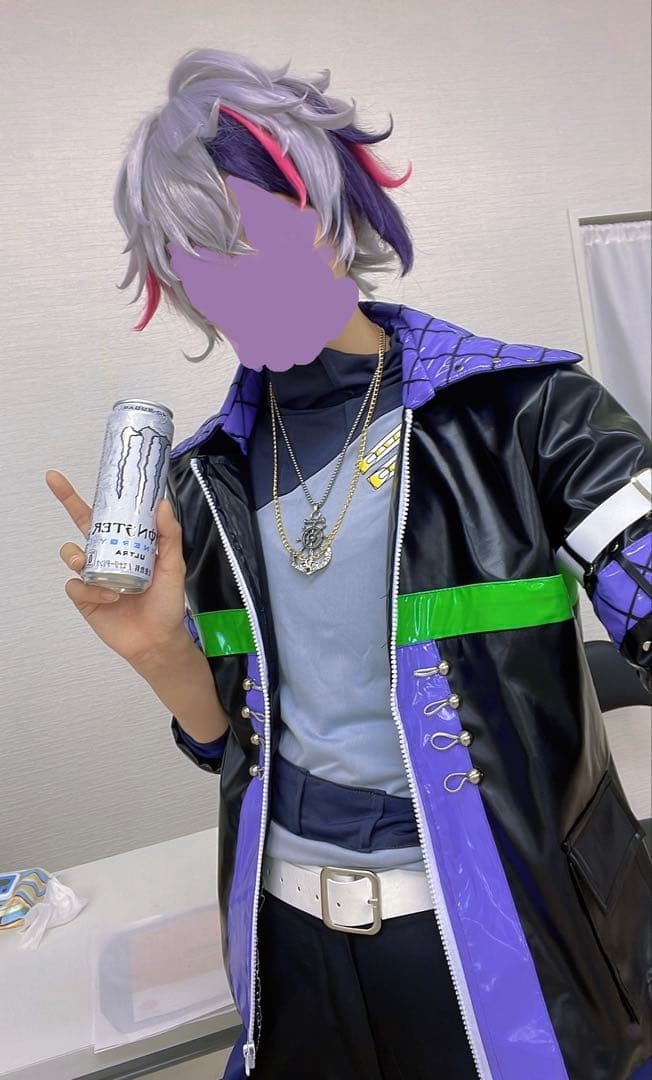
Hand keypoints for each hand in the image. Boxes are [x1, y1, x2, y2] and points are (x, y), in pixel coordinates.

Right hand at [46, 469, 188, 668]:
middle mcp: (107, 555)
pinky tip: (111, 596)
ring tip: (93, 567)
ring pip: (72, 554)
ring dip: (79, 556)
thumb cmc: (167, 602)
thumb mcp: (173, 565)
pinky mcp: (86, 598)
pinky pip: (76, 585)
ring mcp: (94, 576)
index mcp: (126, 543)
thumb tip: (162, 504)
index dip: (100, 494)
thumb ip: (169, 535)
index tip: (83, 472)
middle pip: (81, 524)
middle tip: (55, 481)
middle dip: (66, 501)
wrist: (159, 640)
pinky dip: (92, 589)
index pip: (108, 514)